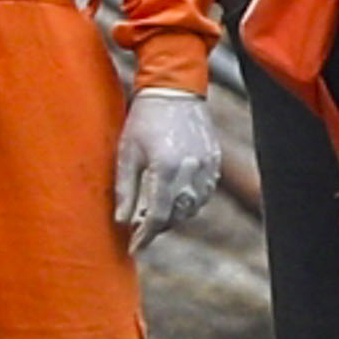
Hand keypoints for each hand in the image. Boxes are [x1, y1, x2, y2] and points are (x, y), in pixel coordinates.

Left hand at [111, 87, 221, 252]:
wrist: (174, 90)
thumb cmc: (143, 119)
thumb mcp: (126, 153)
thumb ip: (124, 190)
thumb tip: (122, 222)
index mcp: (165, 168)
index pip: (157, 216)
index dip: (145, 236)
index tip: (134, 248)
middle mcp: (191, 169)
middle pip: (177, 215)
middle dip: (159, 226)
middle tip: (141, 228)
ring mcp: (207, 165)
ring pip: (193, 206)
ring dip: (175, 215)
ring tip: (156, 211)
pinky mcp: (215, 160)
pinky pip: (205, 192)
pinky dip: (190, 201)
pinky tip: (175, 196)